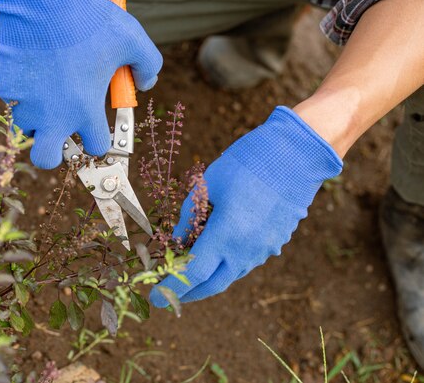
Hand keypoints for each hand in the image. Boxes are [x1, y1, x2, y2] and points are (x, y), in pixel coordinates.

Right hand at [0, 0, 162, 168]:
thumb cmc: (90, 18)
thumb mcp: (132, 39)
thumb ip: (148, 65)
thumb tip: (145, 84)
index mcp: (85, 109)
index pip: (95, 146)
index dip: (99, 138)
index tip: (97, 129)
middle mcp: (52, 114)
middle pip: (46, 158)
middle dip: (53, 152)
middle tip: (58, 132)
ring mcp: (24, 102)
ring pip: (26, 125)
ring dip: (36, 114)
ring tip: (46, 87)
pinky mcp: (2, 85)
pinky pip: (9, 96)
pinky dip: (19, 87)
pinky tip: (31, 63)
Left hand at [150, 106, 342, 306]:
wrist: (297, 154)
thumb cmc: (248, 162)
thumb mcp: (209, 184)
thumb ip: (188, 217)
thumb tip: (176, 242)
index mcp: (226, 234)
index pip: (194, 274)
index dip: (172, 288)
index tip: (156, 298)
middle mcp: (247, 249)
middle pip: (213, 285)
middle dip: (188, 294)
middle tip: (169, 294)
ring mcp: (265, 249)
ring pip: (231, 275)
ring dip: (209, 279)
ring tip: (190, 273)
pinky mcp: (276, 243)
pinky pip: (246, 262)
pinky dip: (227, 265)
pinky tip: (217, 254)